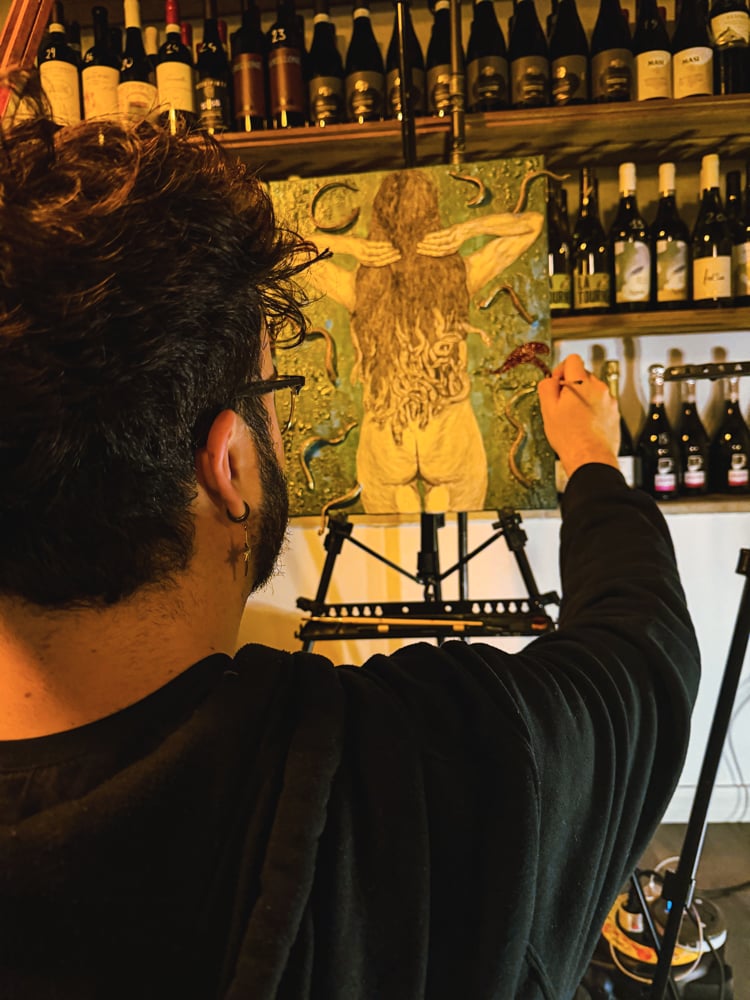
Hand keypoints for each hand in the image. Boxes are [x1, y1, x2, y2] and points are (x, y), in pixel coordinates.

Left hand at [351, 238, 400, 266]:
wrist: (346, 244)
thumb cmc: (358, 250)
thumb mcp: (366, 255)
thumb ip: (374, 257)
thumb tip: (386, 257)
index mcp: (367, 263)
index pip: (380, 264)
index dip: (390, 261)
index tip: (398, 258)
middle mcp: (366, 259)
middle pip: (381, 259)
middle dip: (391, 257)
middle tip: (399, 255)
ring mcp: (365, 252)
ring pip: (379, 253)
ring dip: (388, 252)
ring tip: (395, 250)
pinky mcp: (364, 244)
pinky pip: (376, 245)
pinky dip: (384, 245)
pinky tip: (390, 244)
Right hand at [416, 222, 468, 256]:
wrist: (473, 227)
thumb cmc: (462, 233)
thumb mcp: (454, 239)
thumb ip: (446, 243)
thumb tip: (433, 244)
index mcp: (453, 249)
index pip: (439, 254)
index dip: (429, 253)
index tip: (420, 252)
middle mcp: (453, 246)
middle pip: (438, 250)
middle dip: (427, 250)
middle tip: (417, 249)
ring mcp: (454, 238)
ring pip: (439, 244)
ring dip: (428, 244)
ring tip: (420, 244)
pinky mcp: (454, 231)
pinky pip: (442, 235)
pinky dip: (433, 236)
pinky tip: (426, 237)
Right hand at [537, 354, 620, 478]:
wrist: (590, 457)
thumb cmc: (570, 437)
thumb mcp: (548, 410)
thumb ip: (547, 388)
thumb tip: (550, 380)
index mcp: (581, 383)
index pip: (572, 359)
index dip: (561, 369)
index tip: (557, 383)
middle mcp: (599, 387)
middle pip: (583, 374)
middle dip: (572, 385)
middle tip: (562, 404)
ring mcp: (609, 401)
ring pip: (592, 390)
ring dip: (582, 397)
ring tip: (573, 417)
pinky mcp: (614, 413)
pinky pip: (600, 404)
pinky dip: (592, 409)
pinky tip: (584, 424)